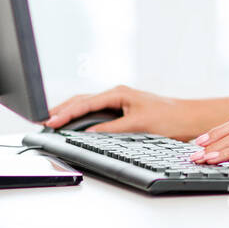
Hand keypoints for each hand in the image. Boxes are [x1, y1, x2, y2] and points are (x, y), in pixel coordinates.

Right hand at [43, 85, 206, 139]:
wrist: (188, 119)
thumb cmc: (169, 118)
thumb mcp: (138, 124)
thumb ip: (112, 129)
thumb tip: (89, 134)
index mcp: (119, 93)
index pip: (85, 103)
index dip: (65, 114)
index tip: (50, 122)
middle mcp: (116, 95)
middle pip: (81, 101)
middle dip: (60, 110)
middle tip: (40, 120)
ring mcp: (118, 102)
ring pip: (86, 106)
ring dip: (68, 113)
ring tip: (49, 122)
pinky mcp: (120, 112)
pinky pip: (94, 113)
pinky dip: (80, 118)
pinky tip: (71, 125)